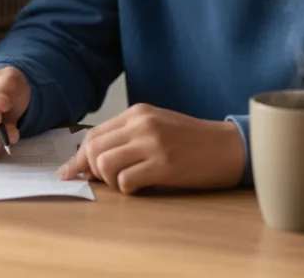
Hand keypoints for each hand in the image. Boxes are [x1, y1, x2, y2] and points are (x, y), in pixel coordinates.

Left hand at [57, 104, 245, 193]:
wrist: (230, 147)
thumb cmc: (193, 141)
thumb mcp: (158, 126)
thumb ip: (128, 136)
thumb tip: (93, 159)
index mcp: (138, 113)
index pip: (94, 134)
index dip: (80, 157)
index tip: (73, 172)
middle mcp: (141, 124)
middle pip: (93, 148)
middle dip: (91, 169)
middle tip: (105, 181)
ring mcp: (152, 143)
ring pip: (105, 164)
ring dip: (110, 181)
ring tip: (126, 182)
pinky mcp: (164, 165)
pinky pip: (126, 181)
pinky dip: (127, 189)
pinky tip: (141, 187)